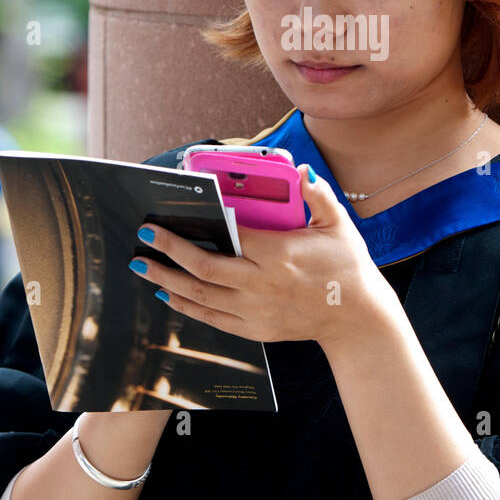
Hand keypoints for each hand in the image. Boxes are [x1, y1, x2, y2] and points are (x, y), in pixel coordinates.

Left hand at [127, 164, 403, 353]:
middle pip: (203, 267)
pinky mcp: (255, 329)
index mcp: (279, 254)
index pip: (229, 236)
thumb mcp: (338, 225)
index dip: (198, 225)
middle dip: (168, 251)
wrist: (356, 318)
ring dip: (167, 280)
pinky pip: (211, 318)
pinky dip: (186, 306)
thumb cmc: (347, 266)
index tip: (174, 214)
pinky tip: (168, 293)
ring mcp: (256, 310)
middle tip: (145, 237)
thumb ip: (317, 195)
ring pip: (201, 295)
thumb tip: (300, 170)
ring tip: (143, 265)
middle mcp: (262, 284)